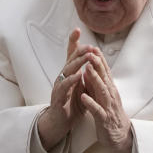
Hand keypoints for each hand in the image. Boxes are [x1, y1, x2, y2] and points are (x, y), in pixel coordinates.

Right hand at [37, 29, 99, 149]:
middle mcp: (62, 78)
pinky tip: (78, 75)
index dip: (73, 42)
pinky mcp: (58, 97)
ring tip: (87, 56)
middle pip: (70, 60)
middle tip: (90, 44)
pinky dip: (71, 80)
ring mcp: (59, 86)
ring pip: (67, 71)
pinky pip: (64, 87)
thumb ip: (85, 76)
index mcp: (69, 74)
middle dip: (79, 51)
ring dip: (78, 63)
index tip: (77, 30)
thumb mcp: (80, 87)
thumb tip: (94, 62)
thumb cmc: (70, 105)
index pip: (71, 56)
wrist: (59, 123)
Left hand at [78, 49, 132, 152]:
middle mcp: (111, 96)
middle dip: (97, 64)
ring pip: (102, 91)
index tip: (92, 47)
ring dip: (94, 79)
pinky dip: (90, 103)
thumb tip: (89, 70)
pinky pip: (97, 110)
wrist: (120, 136)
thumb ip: (96, 84)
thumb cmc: (110, 115)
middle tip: (90, 51)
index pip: (104, 72)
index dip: (99, 60)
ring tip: (86, 69)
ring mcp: (108, 107)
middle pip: (104, 78)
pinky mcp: (104, 119)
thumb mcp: (103, 97)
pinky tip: (83, 96)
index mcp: (109, 90)